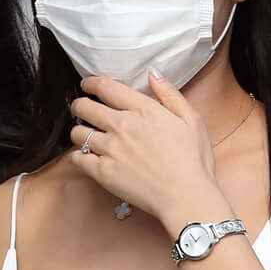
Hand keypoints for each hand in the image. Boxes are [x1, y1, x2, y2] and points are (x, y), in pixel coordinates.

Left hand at [69, 72, 228, 236]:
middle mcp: (121, 125)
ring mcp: (110, 149)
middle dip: (80, 105)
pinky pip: (77, 159)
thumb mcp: (191, 119)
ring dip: (79, 131)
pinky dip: (78, 156)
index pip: (106, 87)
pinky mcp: (103, 172)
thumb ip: (170, 94)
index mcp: (142, 109)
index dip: (92, 83)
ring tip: (84, 134)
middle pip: (85, 107)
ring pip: (78, 133)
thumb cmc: (193, 160)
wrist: (185, 196)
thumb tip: (153, 73)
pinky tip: (85, 157)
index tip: (88, 85)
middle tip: (81, 109)